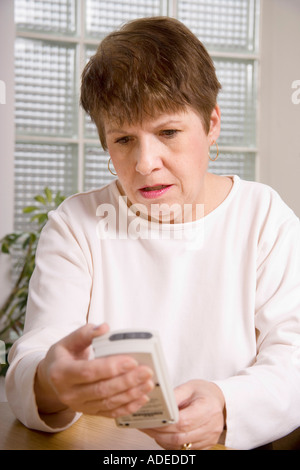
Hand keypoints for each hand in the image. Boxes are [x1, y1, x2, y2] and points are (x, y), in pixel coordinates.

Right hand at [34, 323, 153, 417]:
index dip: (111, 367)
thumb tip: (104, 328)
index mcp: (61, 373)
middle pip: (102, 390)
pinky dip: (128, 407)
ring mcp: (79, 406)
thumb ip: (86, 332)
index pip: (89, 372)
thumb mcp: (68, 340)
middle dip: (127, 381)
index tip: (131, 361)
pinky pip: (110, 413)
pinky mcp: (89, 412)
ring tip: (148, 383)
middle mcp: (69, 393)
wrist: (51, 377)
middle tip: (146, 371)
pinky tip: (141, 398)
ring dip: (131, 394)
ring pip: (108, 403)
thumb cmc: (63, 356)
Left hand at [142, 380, 225, 449]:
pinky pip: (185, 449)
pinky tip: (163, 435)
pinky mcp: (207, 445)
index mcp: (207, 408)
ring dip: (164, 440)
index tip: (150, 420)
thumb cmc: (204, 392)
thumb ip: (174, 396)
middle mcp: (211, 426)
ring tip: (151, 430)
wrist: (219, 400)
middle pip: (180, 437)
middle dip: (160, 433)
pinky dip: (172, 444)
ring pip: (181, 446)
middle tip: (145, 426)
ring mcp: (210, 438)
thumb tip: (158, 406)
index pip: (183, 422)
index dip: (164, 424)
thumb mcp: (189, 387)